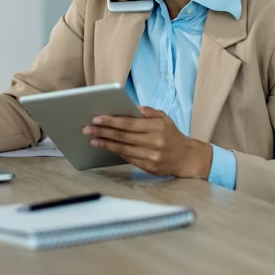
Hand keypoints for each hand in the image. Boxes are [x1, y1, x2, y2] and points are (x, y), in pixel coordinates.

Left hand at [82, 106, 211, 178]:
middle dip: (103, 132)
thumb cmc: (172, 135)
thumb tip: (131, 106)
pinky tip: (105, 147)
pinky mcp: (149, 167)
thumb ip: (147, 112)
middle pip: (123, 136)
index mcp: (157, 127)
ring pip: (123, 149)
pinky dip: (115, 152)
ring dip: (105, 144)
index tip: (96, 118)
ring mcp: (151, 156)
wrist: (187, 157)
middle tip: (87, 128)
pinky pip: (128, 158)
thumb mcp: (164, 118)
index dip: (111, 121)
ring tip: (92, 139)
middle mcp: (154, 142)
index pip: (129, 123)